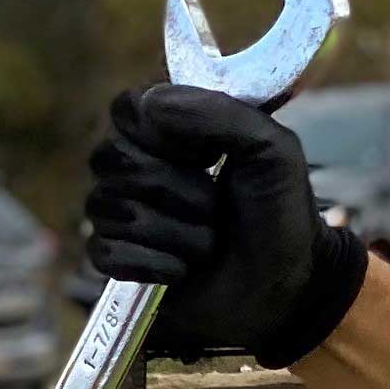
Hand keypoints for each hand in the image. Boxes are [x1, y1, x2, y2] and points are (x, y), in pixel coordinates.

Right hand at [80, 85, 367, 366]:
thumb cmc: (277, 210)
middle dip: (178, 191)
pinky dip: (156, 265)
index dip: (162, 134)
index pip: (127, 108)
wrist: (282, 284)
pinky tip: (183, 270)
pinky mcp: (115, 260)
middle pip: (113, 161)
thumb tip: (152, 104)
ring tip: (209, 242)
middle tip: (216, 205)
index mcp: (166, 128)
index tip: (208, 153)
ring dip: (178, 233)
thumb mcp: (271, 149)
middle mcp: (133, 165)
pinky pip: (107, 253)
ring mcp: (119, 213)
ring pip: (114, 210)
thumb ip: (221, 113)